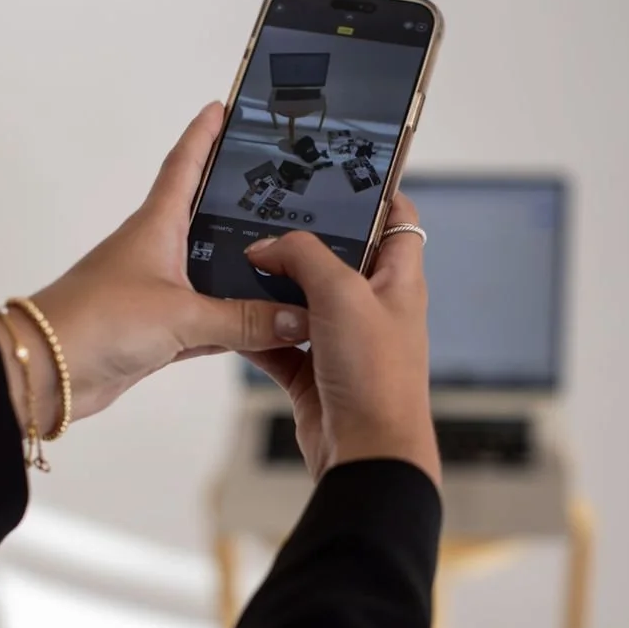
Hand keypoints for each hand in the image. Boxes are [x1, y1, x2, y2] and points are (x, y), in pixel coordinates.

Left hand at [0, 103, 307, 434]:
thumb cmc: (97, 321)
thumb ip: (244, 319)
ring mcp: (158, 293)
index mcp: (157, 226)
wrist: (49, 370)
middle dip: (240, 205)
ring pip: (213, 276)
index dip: (204, 135)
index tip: (223, 109)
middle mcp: (158, 253)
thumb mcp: (181, 314)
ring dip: (245, 273)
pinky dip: (236, 326)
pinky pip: (209, 323)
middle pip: (207, 219)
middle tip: (279, 190)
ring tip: (290, 263)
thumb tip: (298, 317)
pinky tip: (265, 330)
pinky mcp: (158, 331)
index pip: (185, 166)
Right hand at [243, 194, 440, 487]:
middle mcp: (372, 307)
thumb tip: (267, 246)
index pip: (397, 220)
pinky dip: (255, 330)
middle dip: (303, 238)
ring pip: (300, 300)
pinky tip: (230, 313)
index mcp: (398, 281)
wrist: (366, 454)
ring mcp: (341, 342)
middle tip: (266, 214)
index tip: (338, 173)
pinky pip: (277, 341)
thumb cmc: (376, 375)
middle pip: (337, 258)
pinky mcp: (313, 373)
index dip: (375, 193)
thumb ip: (303, 254)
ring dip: (271, 284)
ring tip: (236, 256)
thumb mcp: (342, 293)